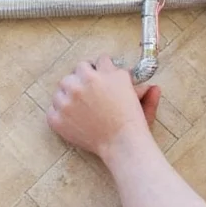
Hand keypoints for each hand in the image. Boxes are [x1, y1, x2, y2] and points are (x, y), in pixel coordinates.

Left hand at [46, 55, 160, 161]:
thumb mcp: (136, 95)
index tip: (103, 77)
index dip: (101, 70)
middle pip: (74, 73)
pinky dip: (60, 113)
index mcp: (97, 75)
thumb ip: (138, 84)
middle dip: (83, 80)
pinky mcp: (56, 119)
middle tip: (91, 93)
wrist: (122, 144)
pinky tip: (74, 118)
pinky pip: (52, 109)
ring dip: (69, 95)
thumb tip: (153, 85)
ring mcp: (65, 102)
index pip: (96, 62)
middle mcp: (79, 85)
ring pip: (61, 90)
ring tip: (81, 107)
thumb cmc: (132, 120)